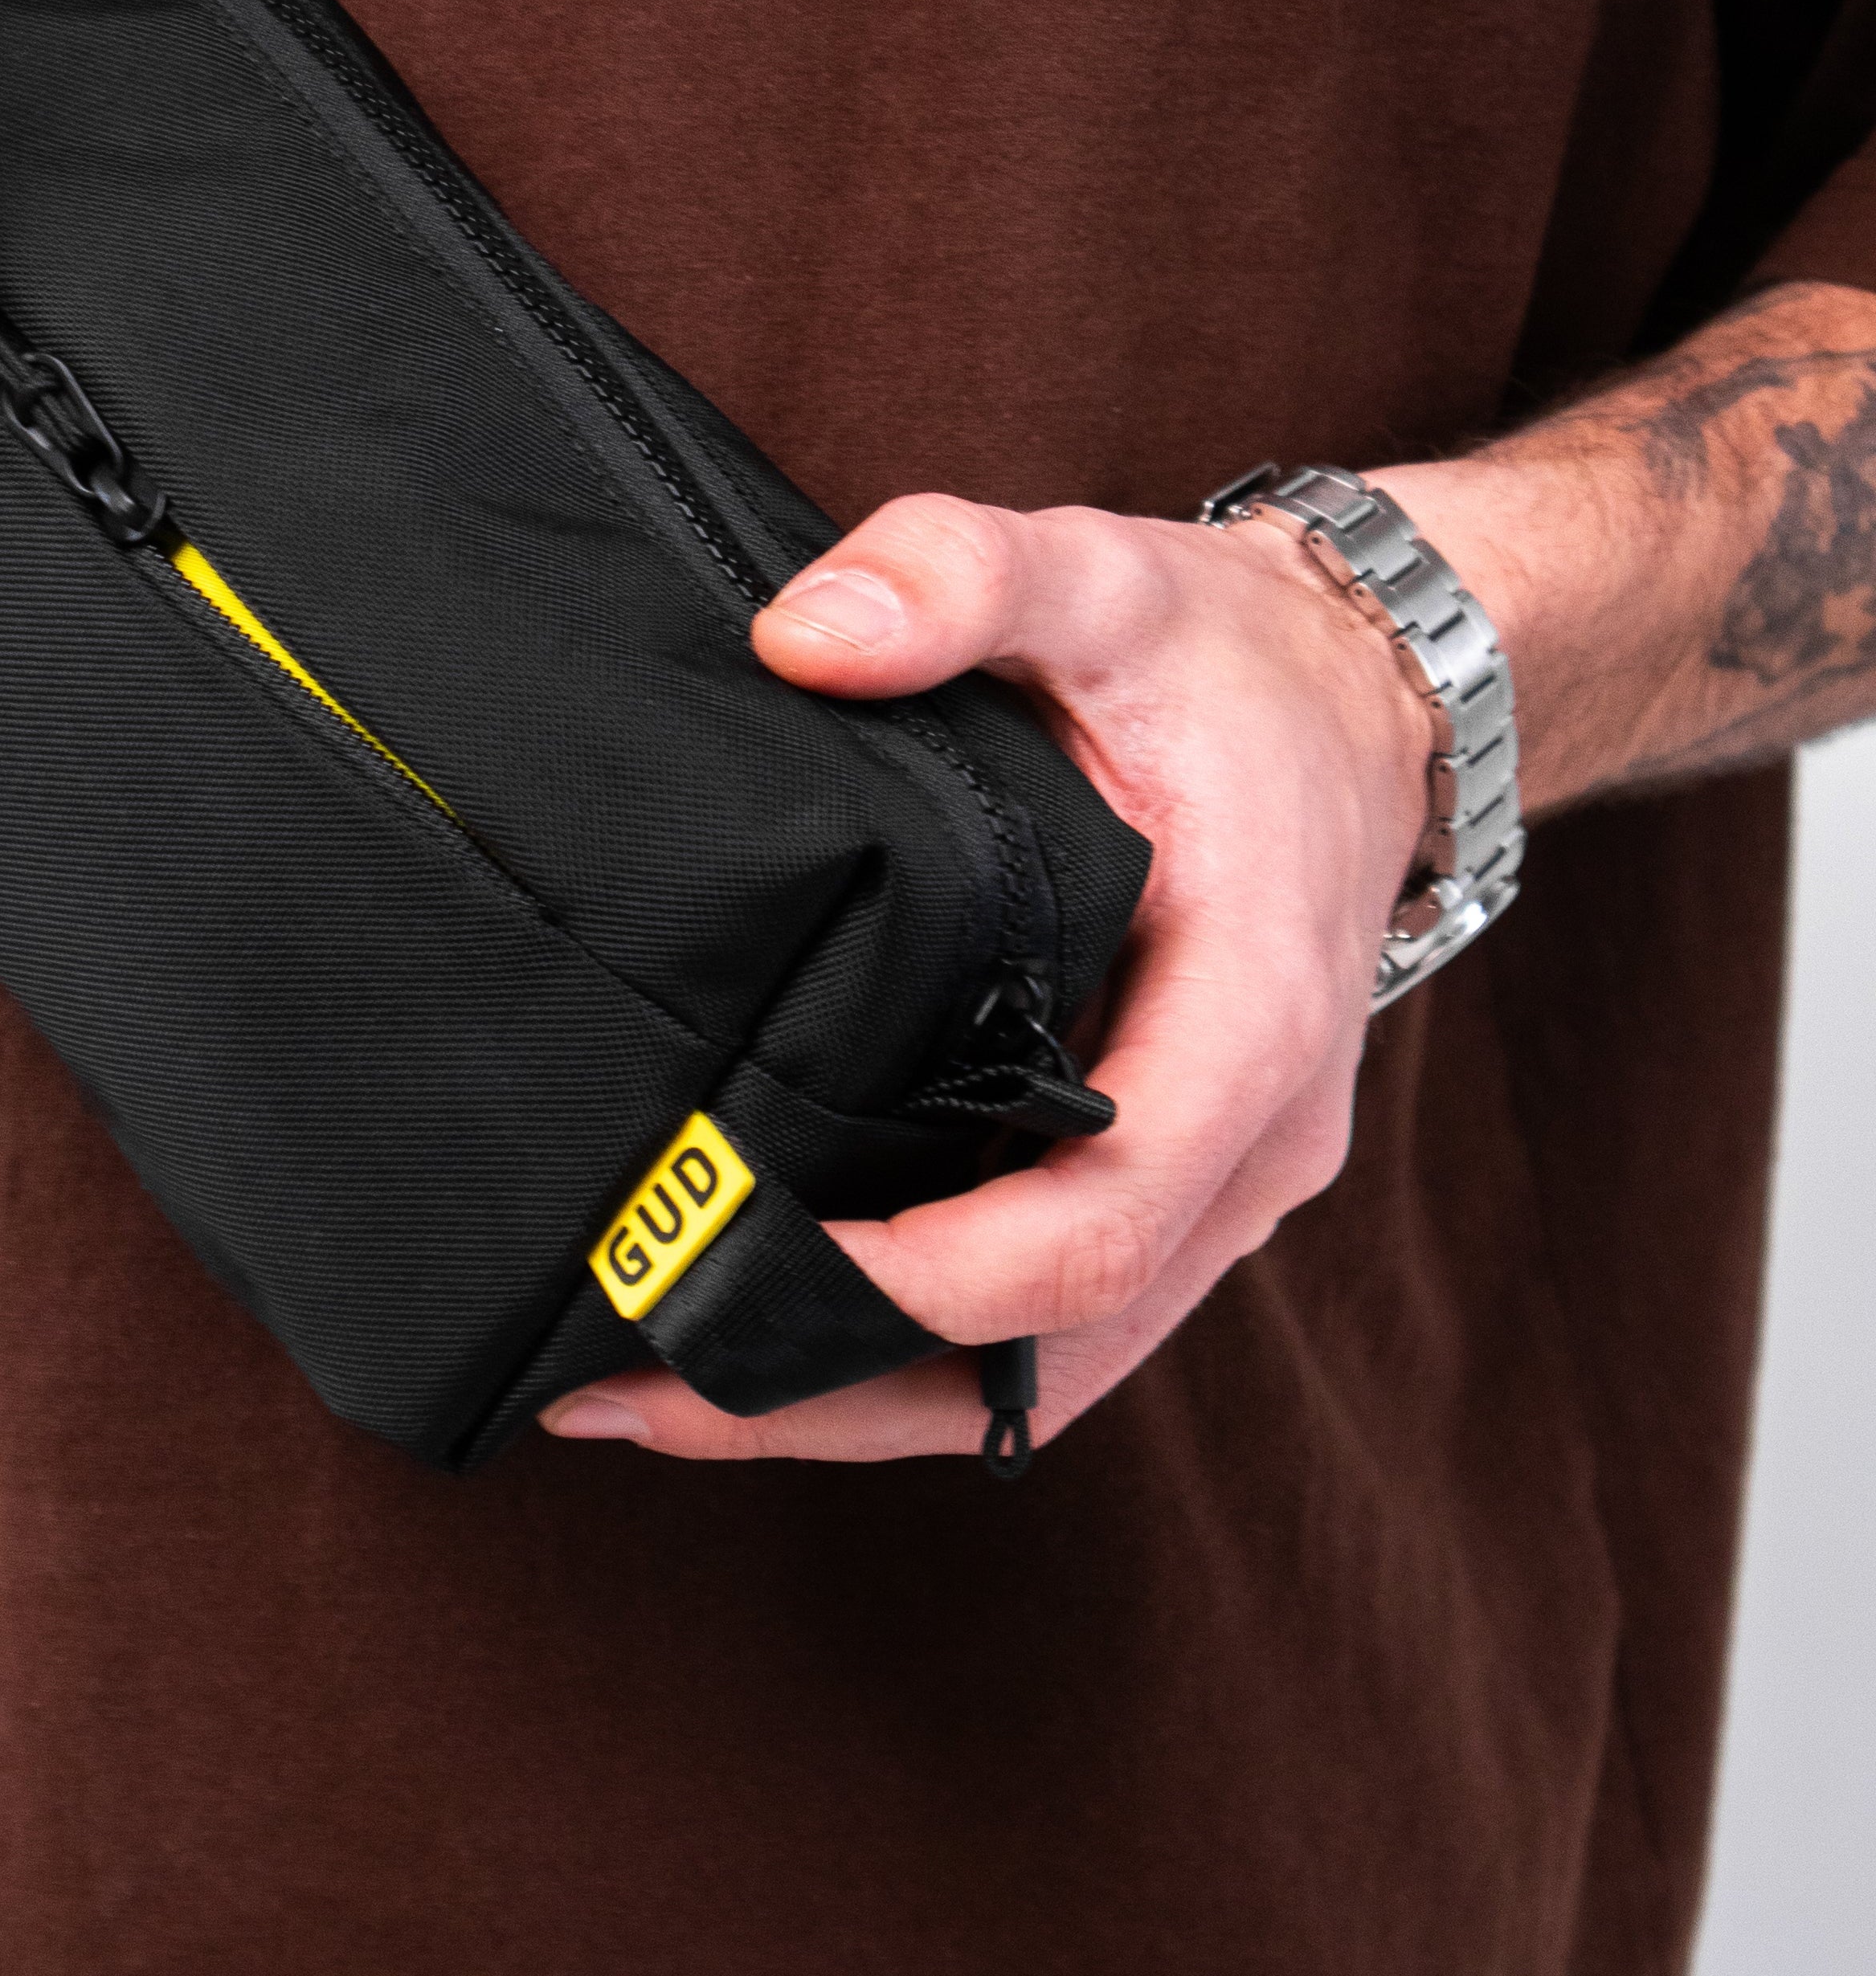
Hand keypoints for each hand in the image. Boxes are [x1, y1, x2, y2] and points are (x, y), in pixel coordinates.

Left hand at [543, 492, 1431, 1462]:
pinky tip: (752, 1325)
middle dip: (838, 1390)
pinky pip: (1041, 1320)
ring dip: (855, 1399)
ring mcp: (1211, 1185)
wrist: (1355, 700)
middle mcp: (1248, 1144)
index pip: (1097, 1225)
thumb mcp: (1102, 575)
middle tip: (620, 1387)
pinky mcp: (1160, 1184)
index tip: (740, 1266)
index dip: (924, 1285)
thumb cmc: (1224, 656)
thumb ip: (957, 576)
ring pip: (1043, 1370)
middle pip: (1055, 1351)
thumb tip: (798, 638)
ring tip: (643, 1389)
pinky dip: (907, 1351)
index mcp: (1252, 1023)